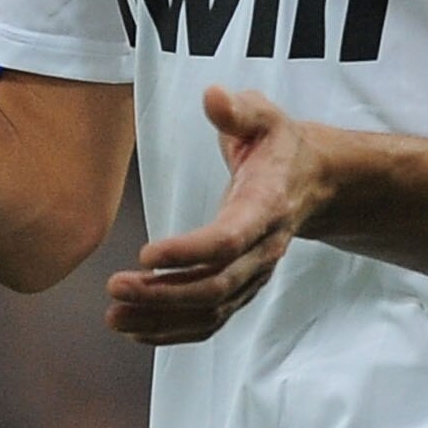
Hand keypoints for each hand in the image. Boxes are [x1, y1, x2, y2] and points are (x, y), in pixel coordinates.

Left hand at [105, 85, 323, 344]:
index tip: (146, 253)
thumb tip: (213, 96)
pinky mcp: (243, 287)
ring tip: (114, 316)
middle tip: (115, 288)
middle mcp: (263, 249)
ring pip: (212, 311)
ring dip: (162, 320)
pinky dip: (174, 331)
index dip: (190, 252)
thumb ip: (238, 110)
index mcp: (266, 206)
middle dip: (165, 294)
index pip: (229, 240)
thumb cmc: (278, 145)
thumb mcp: (265, 116)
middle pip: (217, 286)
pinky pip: (211, 321)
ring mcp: (254, 274)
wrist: (314, 180)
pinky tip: (136, 328)